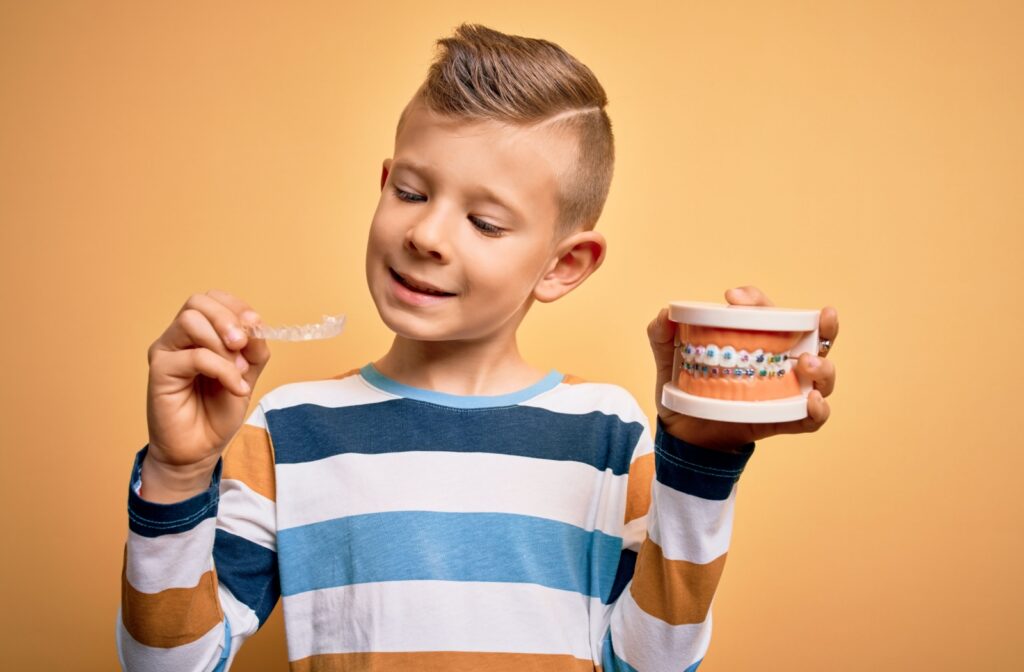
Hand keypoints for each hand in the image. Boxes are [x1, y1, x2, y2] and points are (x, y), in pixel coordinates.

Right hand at [144, 290, 270, 496]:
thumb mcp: (247, 375)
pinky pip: (194, 356)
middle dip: (228, 318)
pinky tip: (235, 387)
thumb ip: (254, 349)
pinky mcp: (159, 370)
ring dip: (222, 343)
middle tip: (244, 344)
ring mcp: (166, 351)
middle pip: (198, 301)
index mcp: (200, 332)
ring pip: (191, 321)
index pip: (213, 299)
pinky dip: (222, 369)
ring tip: (239, 370)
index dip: (237, 307)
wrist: (200, 449)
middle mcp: (179, 337)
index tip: (256, 326)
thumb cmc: (218, 411)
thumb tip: (256, 326)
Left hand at [648, 286, 838, 451]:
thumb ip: (661, 335)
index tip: (732, 299)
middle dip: (826, 325)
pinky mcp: (783, 420)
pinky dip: (818, 411)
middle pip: (816, 337)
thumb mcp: (668, 359)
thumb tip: (665, 315)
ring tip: (807, 364)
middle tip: (821, 317)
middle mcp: (780, 360)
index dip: (757, 300)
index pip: (769, 310)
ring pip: (822, 376)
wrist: (682, 433)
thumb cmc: (685, 388)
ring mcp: (786, 391)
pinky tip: (811, 401)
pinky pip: (811, 419)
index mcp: (757, 338)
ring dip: (823, 367)